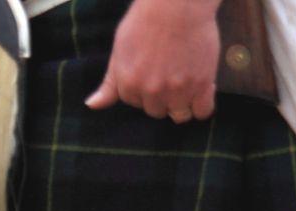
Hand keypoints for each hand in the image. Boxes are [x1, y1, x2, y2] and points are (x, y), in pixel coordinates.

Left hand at [84, 0, 222, 122]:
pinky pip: (202, 112)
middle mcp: (152, 92)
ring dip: (181, 103)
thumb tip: (92, 106)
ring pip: (179, 114)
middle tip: (169, 73)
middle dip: (161, 97)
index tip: (152, 72)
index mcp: (129, 84)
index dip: (143, 89)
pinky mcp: (202, 85)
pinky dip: (202, 105)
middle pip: (157, 111)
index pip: (134, 103)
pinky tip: (202, 89)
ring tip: (185, 81)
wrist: (176, 4)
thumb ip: (109, 83)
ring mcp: (178, 90)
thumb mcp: (119, 50)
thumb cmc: (145, 21)